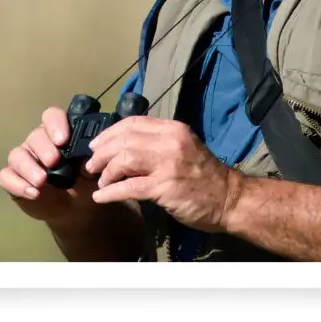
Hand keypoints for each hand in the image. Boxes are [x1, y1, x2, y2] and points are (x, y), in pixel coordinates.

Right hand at [0, 107, 99, 227]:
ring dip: (28, 167)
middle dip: (44, 148)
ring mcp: (24, 160)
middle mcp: (38, 143)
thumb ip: (89, 165)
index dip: (55, 124)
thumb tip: (86, 161)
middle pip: (35, 136)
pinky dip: (17, 184)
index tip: (63, 140)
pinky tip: (33, 194)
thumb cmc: (84, 184)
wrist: (75, 210)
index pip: (52, 117)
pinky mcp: (13, 179)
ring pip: (17, 155)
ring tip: (41, 181)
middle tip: (53, 162)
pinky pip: (6, 176)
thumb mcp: (93, 175)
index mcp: (58, 134)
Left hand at [84, 116, 240, 233]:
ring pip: (124, 159)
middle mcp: (170, 141)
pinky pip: (130, 187)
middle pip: (124, 139)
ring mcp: (168, 164)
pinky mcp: (165, 187)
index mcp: (172, 129)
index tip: (96, 145)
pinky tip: (101, 197)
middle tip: (91, 166)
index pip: (132, 123)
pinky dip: (111, 192)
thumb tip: (122, 148)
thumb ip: (157, 143)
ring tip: (100, 182)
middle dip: (102, 153)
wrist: (229, 198)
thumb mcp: (183, 147)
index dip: (109, 133)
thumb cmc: (204, 175)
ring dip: (106, 171)